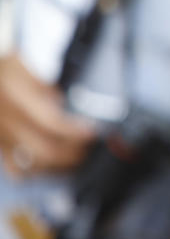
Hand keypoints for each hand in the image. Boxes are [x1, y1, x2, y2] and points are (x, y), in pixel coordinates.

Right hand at [0, 53, 94, 178]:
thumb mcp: (21, 67)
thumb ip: (44, 88)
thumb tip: (61, 103)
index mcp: (18, 102)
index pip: (53, 124)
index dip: (76, 132)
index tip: (92, 132)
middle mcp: (9, 124)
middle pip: (46, 151)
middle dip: (72, 154)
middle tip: (89, 150)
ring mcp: (2, 138)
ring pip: (32, 166)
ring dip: (57, 167)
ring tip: (75, 160)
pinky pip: (15, 169)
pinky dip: (34, 172)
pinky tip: (49, 165)